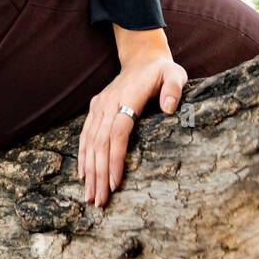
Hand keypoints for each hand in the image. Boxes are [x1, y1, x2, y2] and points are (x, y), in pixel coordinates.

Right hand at [78, 45, 186, 207]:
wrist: (141, 58)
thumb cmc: (162, 71)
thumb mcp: (175, 74)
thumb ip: (174, 88)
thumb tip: (169, 108)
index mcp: (128, 96)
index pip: (118, 131)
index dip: (115, 158)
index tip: (115, 183)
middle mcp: (108, 102)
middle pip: (101, 142)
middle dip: (98, 173)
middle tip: (99, 201)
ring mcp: (99, 105)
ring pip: (90, 141)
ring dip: (89, 169)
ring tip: (90, 196)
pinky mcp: (95, 108)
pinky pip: (86, 134)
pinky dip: (83, 155)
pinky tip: (83, 174)